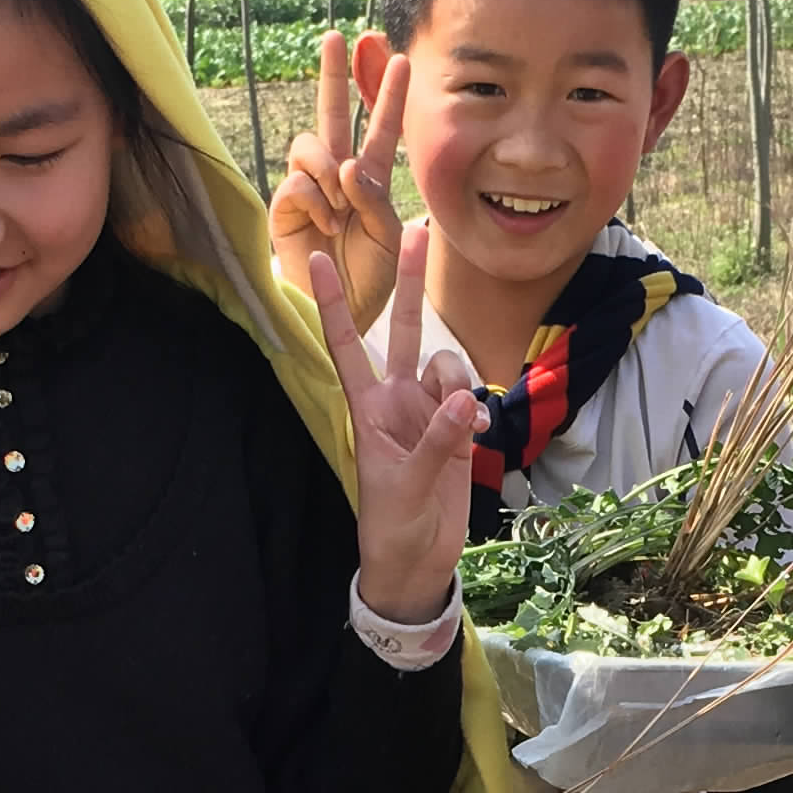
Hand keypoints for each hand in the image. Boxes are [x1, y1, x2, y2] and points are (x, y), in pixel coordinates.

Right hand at [269, 33, 406, 334]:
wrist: (342, 312)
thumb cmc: (371, 278)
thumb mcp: (390, 236)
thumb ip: (374, 198)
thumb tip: (346, 164)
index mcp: (370, 180)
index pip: (381, 129)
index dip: (388, 95)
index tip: (401, 58)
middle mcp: (338, 176)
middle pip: (332, 115)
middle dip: (333, 75)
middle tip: (336, 37)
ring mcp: (309, 189)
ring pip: (311, 145)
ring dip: (329, 170)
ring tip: (340, 210)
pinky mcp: (284, 206)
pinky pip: (298, 182)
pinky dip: (315, 201)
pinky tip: (326, 225)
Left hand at [319, 222, 479, 624]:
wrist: (418, 562)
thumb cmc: (393, 526)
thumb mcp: (406, 487)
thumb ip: (437, 442)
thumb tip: (465, 402)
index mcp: (368, 408)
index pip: (347, 345)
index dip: (333, 303)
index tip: (315, 258)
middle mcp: (397, 401)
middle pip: (404, 330)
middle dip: (410, 284)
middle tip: (418, 231)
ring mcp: (429, 413)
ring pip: (447, 366)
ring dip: (457, 381)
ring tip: (460, 423)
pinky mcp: (458, 430)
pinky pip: (470, 398)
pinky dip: (476, 408)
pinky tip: (476, 433)